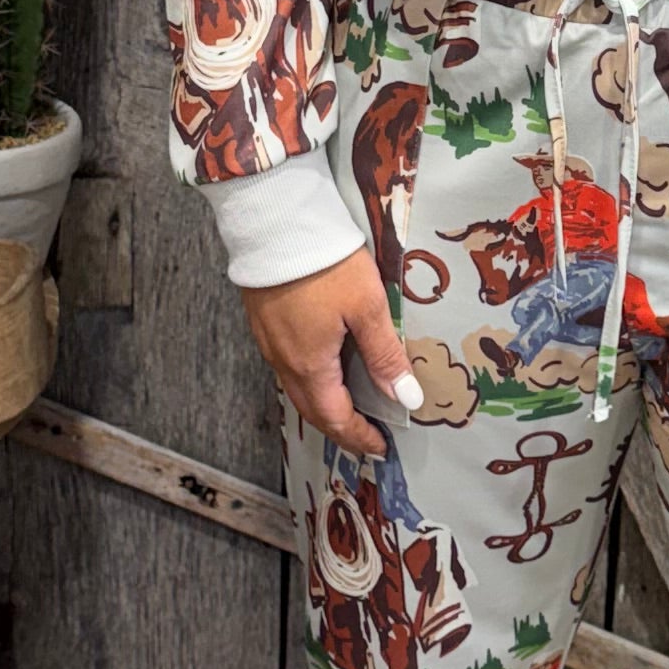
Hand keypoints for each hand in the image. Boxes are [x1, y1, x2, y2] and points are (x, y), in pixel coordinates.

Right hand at [242, 246, 418, 457]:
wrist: (274, 221)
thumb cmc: (325, 263)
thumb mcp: (367, 307)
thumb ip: (385, 355)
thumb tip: (406, 399)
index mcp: (310, 365)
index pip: (335, 418)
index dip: (358, 437)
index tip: (380, 446)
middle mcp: (283, 361)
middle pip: (312, 409)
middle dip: (340, 426)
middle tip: (367, 434)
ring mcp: (268, 342)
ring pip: (296, 388)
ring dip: (324, 403)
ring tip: (350, 404)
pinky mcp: (262, 321)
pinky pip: (287, 365)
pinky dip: (310, 379)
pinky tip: (324, 366)